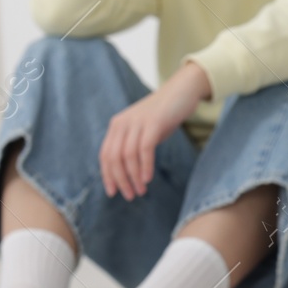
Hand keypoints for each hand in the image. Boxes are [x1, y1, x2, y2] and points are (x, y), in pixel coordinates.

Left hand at [99, 62, 211, 199]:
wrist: (181, 91)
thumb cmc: (163, 115)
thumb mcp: (142, 130)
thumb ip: (131, 146)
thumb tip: (126, 174)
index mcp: (116, 125)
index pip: (105, 155)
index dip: (107, 176)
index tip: (113, 192)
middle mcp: (122, 123)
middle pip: (114, 158)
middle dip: (120, 180)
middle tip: (130, 196)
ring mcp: (137, 122)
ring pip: (128, 156)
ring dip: (133, 177)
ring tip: (141, 191)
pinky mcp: (153, 122)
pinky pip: (144, 149)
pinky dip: (145, 166)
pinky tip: (148, 179)